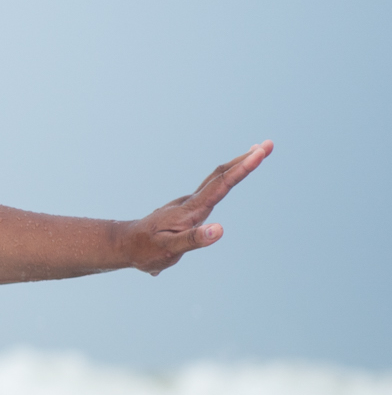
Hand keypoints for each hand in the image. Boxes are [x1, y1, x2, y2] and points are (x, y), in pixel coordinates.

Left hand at [121, 141, 271, 274]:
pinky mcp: (187, 210)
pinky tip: (230, 177)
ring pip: (216, 180)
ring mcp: (188, 204)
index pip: (220, 185)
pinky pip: (211, 189)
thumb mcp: (168, 249)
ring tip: (257, 152)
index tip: (260, 152)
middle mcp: (190, 202)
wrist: (124, 245)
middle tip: (269, 144)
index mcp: (190, 210)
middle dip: (246, 160)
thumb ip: (193, 239)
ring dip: (238, 166)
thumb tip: (219, 229)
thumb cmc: (144, 250)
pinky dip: (226, 178)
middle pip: (221, 176)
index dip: (242, 169)